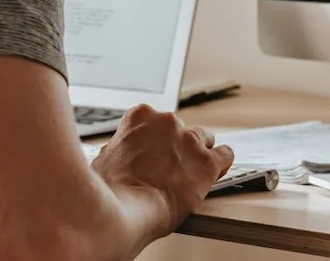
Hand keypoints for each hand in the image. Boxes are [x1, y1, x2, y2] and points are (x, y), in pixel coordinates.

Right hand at [90, 105, 234, 232]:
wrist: (123, 211)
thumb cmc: (109, 190)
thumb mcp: (103, 159)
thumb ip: (119, 149)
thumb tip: (120, 153)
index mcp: (140, 117)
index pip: (155, 121)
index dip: (155, 140)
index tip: (155, 152)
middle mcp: (167, 122)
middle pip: (180, 129)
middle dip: (176, 146)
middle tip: (170, 167)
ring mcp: (189, 141)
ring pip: (204, 139)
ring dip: (199, 153)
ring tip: (193, 170)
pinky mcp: (207, 163)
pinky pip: (225, 155)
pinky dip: (222, 163)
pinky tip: (218, 170)